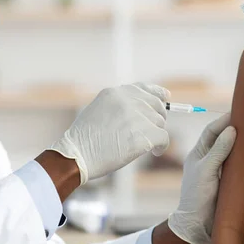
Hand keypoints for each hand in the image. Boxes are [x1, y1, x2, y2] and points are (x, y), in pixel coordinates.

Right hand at [49, 83, 169, 184]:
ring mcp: (136, 117)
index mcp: (115, 93)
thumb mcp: (98, 110)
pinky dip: (162, 146)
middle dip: (158, 117)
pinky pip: (164, 137)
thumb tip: (144, 107)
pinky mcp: (144, 134)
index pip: (143, 88)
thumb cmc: (85, 139)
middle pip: (156, 105)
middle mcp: (127, 100)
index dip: (157, 93)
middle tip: (153, 130)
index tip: (166, 97)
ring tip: (145, 144)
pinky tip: (154, 151)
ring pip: (160, 122)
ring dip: (156, 133)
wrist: (77, 155)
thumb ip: (119, 104)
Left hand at [168, 114, 235, 243]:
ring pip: (233, 152)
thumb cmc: (196, 197)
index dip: (223, 121)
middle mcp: (210, 159)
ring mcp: (221, 171)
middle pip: (224, 139)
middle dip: (235, 129)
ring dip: (243, 143)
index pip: (211, 131)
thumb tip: (232, 130)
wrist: (198, 227)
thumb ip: (218, 151)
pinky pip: (239, 166)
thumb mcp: (206, 170)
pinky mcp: (231, 182)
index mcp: (199, 154)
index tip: (238, 112)